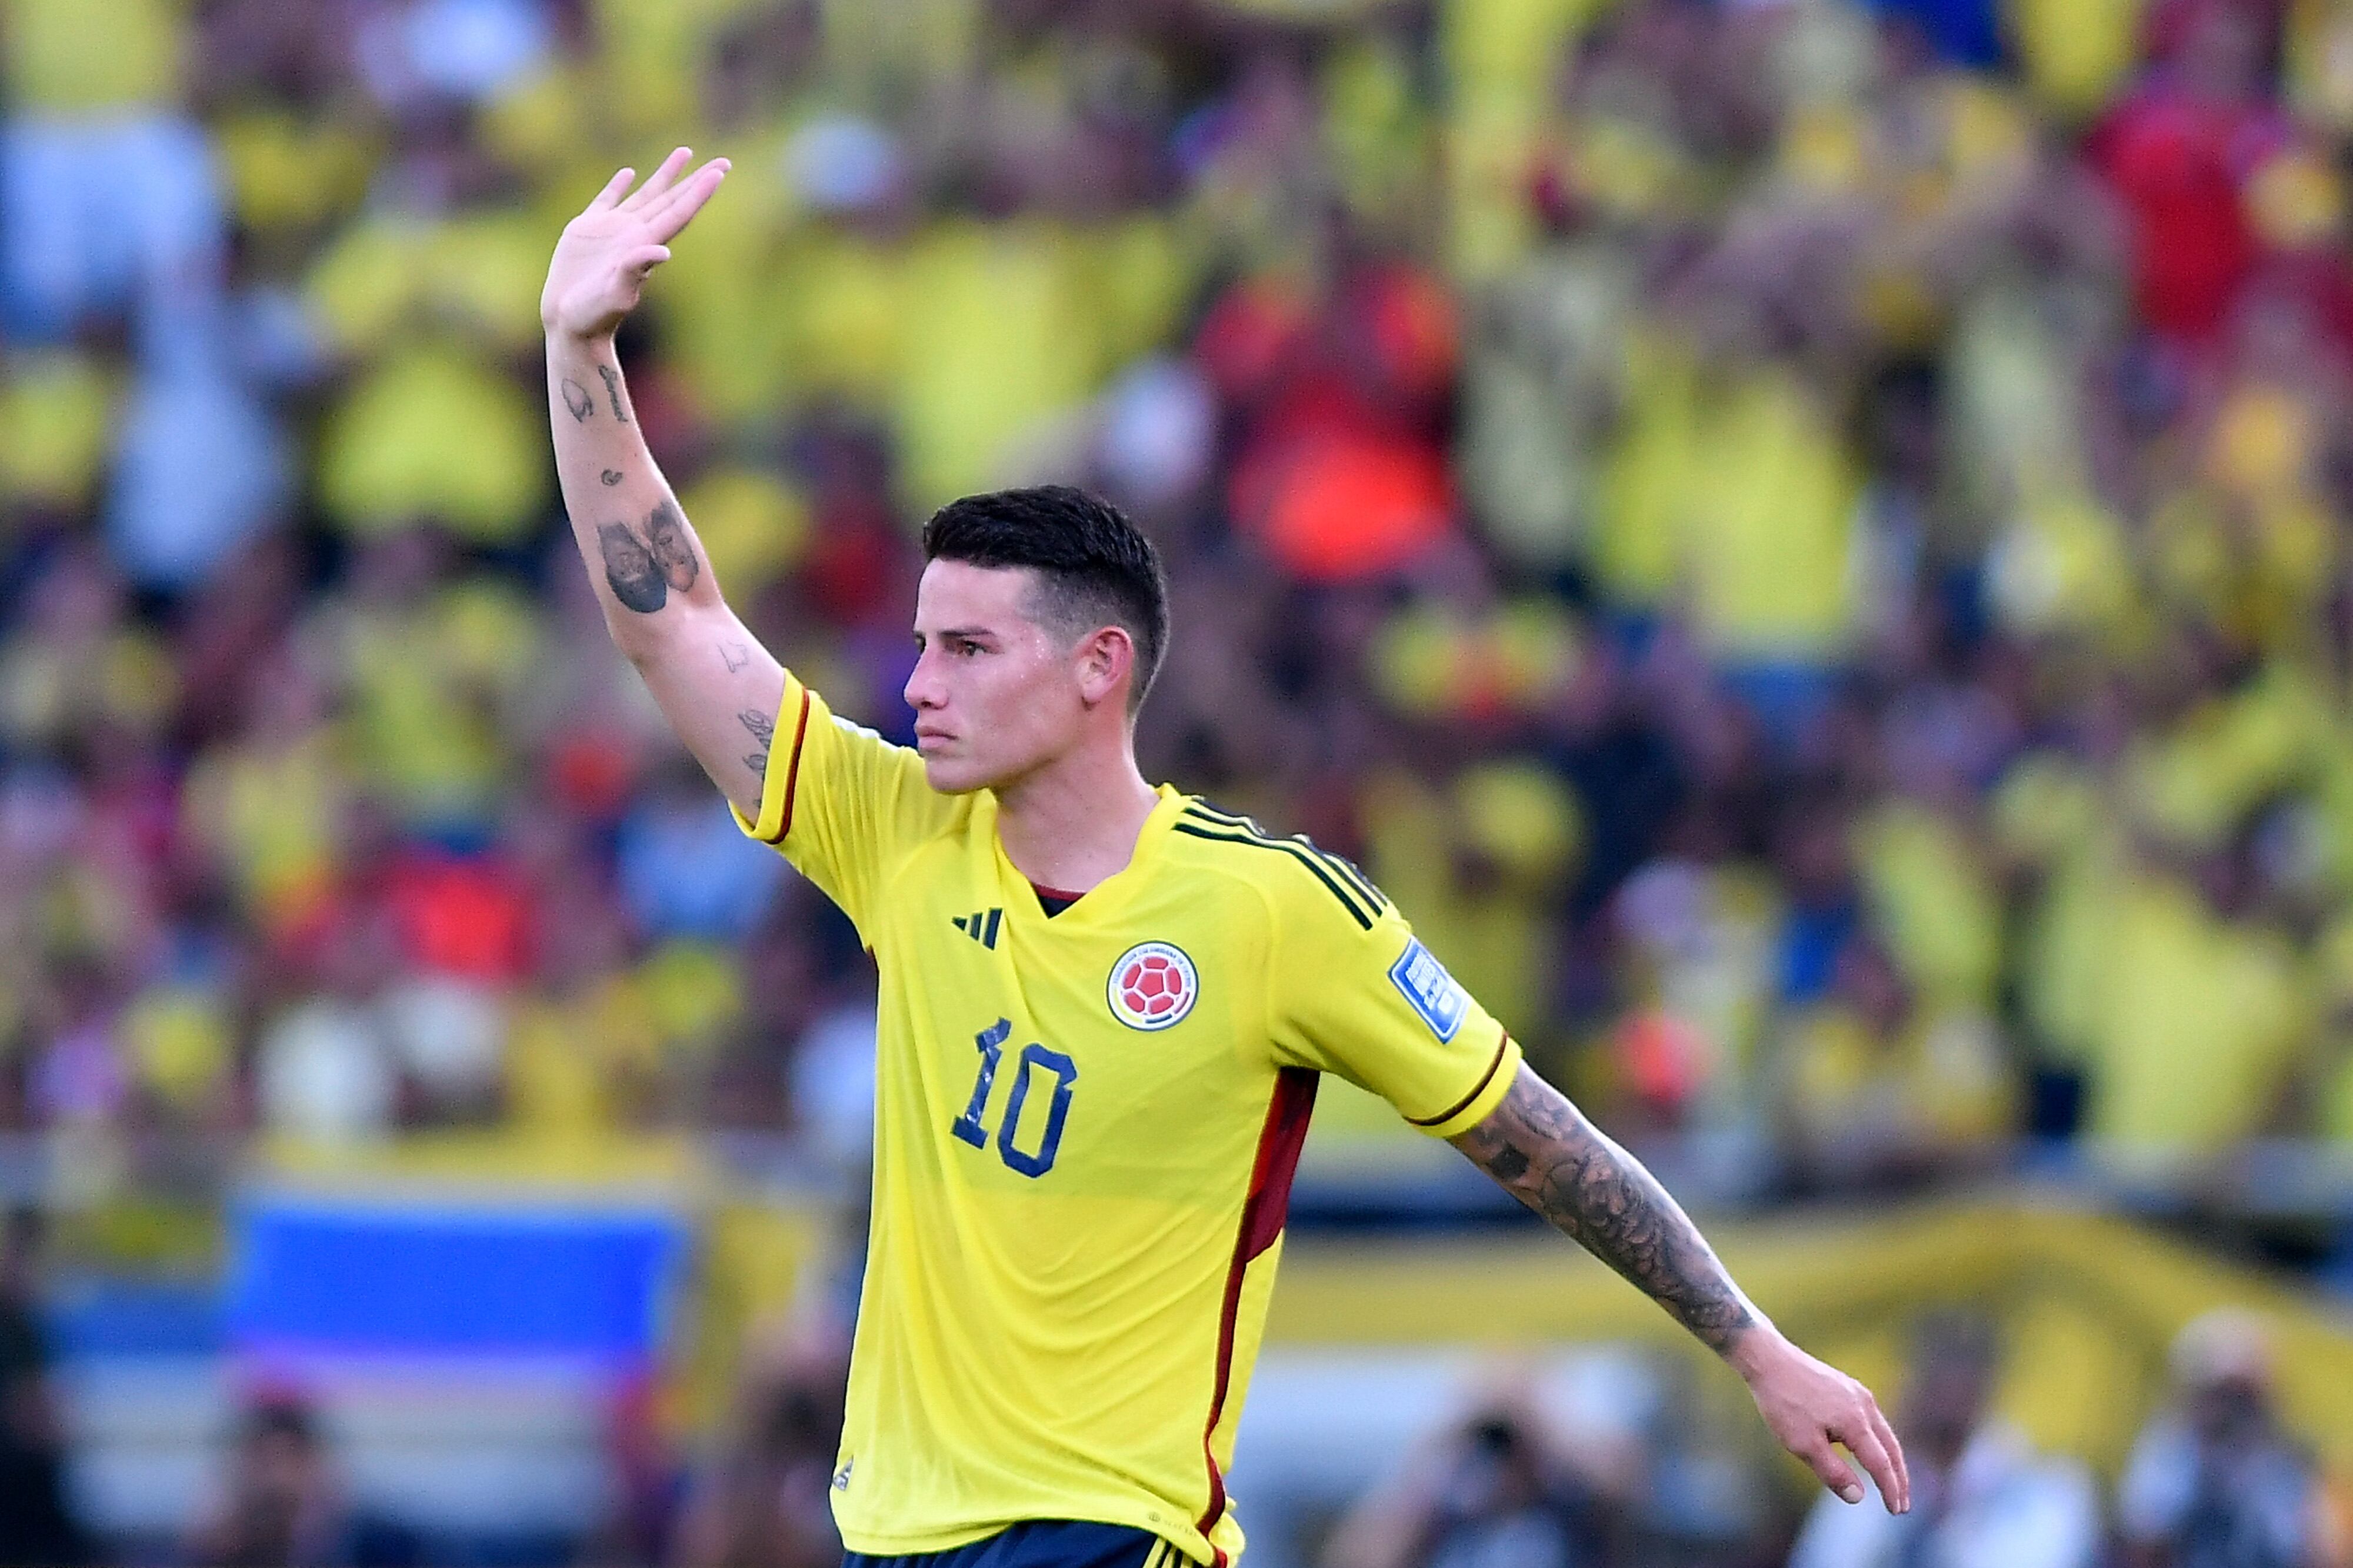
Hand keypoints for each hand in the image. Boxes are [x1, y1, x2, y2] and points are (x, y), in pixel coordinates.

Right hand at [541, 148, 728, 342]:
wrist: (567, 322)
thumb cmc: (594, 314)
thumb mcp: (616, 292)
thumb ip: (635, 270)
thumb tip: (662, 251)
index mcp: (644, 245)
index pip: (679, 213)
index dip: (699, 192)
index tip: (720, 173)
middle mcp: (634, 234)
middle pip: (672, 200)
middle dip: (696, 180)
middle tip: (724, 161)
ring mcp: (612, 230)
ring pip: (646, 195)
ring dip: (666, 175)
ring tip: (685, 153)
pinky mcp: (586, 230)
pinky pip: (606, 201)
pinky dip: (617, 186)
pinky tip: (628, 173)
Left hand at [1730, 1328, 1909, 1511]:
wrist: (1769, 1359)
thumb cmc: (1783, 1403)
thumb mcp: (1803, 1444)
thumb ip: (1832, 1472)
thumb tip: (1859, 1498)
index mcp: (1855, 1422)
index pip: (1881, 1464)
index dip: (1890, 1489)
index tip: (1896, 1511)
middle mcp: (1864, 1406)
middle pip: (1891, 1448)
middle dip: (1899, 1478)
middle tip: (1903, 1505)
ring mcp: (1857, 1393)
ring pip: (1884, 1432)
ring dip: (1891, 1459)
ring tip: (1893, 1481)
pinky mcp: (1848, 1386)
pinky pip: (1872, 1419)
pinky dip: (1879, 1440)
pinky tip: (1871, 1448)